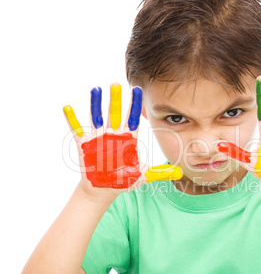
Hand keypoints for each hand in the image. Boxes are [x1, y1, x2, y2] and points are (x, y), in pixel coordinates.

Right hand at [63, 83, 181, 197]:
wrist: (104, 189)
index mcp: (128, 139)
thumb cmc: (123, 180)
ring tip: (96, 89)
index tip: (138, 89)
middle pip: (115, 114)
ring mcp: (98, 138)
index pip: (133, 118)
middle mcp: (113, 134)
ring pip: (97, 117)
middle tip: (117, 84)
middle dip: (116, 100)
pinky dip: (72, 119)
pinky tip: (68, 107)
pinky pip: (77, 129)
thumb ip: (159, 172)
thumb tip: (179, 173)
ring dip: (96, 104)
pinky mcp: (85, 144)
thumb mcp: (142, 176)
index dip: (135, 105)